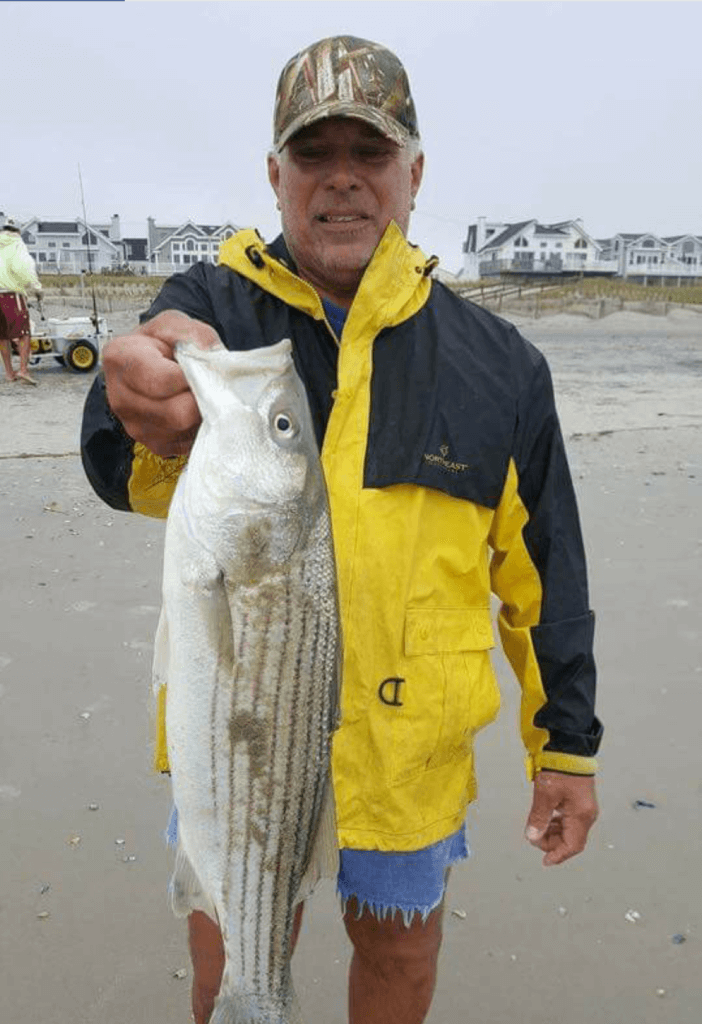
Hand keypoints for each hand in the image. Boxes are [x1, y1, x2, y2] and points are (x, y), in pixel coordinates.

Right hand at [103, 310, 219, 456]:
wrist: (154, 362)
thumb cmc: (162, 343)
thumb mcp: (174, 323)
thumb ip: (191, 334)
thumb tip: (207, 355)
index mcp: (120, 360)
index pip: (162, 381)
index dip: (190, 377)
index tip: (198, 368)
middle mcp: (121, 398)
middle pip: (178, 414)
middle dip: (200, 399)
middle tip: (204, 384)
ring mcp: (136, 427)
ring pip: (186, 431)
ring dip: (201, 414)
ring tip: (195, 393)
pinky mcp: (155, 445)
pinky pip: (188, 443)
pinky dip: (197, 427)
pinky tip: (191, 408)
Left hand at [525, 770, 597, 865]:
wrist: (569, 747)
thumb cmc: (560, 768)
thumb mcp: (545, 795)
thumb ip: (539, 818)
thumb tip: (532, 836)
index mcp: (582, 815)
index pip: (572, 846)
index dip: (558, 855)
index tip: (545, 861)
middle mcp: (586, 814)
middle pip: (570, 839)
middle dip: (551, 842)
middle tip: (533, 836)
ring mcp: (584, 807)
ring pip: (568, 830)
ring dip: (552, 832)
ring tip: (536, 825)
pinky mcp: (579, 800)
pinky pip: (568, 819)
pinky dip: (555, 822)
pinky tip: (544, 816)